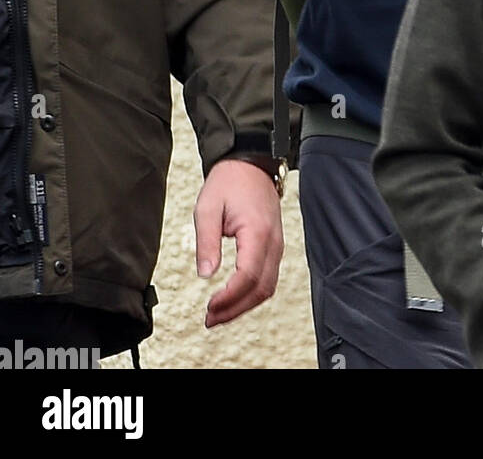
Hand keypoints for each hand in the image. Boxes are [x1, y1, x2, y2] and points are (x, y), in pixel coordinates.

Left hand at [193, 159, 283, 326]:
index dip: (229, 297)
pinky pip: (268, 277)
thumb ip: (207, 242)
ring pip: (267, 287)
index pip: (248, 276)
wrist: (250, 163)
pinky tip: (233, 298)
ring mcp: (277, 244)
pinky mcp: (274, 246)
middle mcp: (273, 241)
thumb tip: (205, 275)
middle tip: (210, 318)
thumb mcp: (208, 208)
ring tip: (219, 313)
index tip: (209, 306)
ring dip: (244, 305)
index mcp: (257, 232)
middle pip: (261, 289)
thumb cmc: (229, 182)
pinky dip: (252, 294)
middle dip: (236, 309)